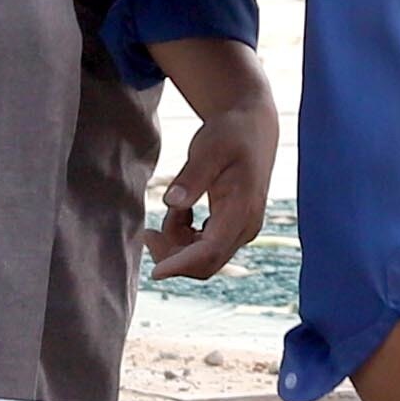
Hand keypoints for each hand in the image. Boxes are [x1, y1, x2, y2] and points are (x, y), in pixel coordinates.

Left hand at [149, 44, 276, 280]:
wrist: (251, 127)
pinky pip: (205, 247)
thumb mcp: (209, 148)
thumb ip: (192, 176)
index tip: (154, 273)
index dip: (181, 265)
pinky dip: (186, 236)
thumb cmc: (230, 134)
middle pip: (206, 263)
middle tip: (148, 233)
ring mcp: (241, 230)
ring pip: (203, 257)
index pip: (210, 252)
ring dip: (178, 242)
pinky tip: (181, 212)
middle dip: (173, 256)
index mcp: (242, 210)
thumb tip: (173, 202)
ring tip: (173, 209)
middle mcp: (246, 227)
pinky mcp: (233, 228)